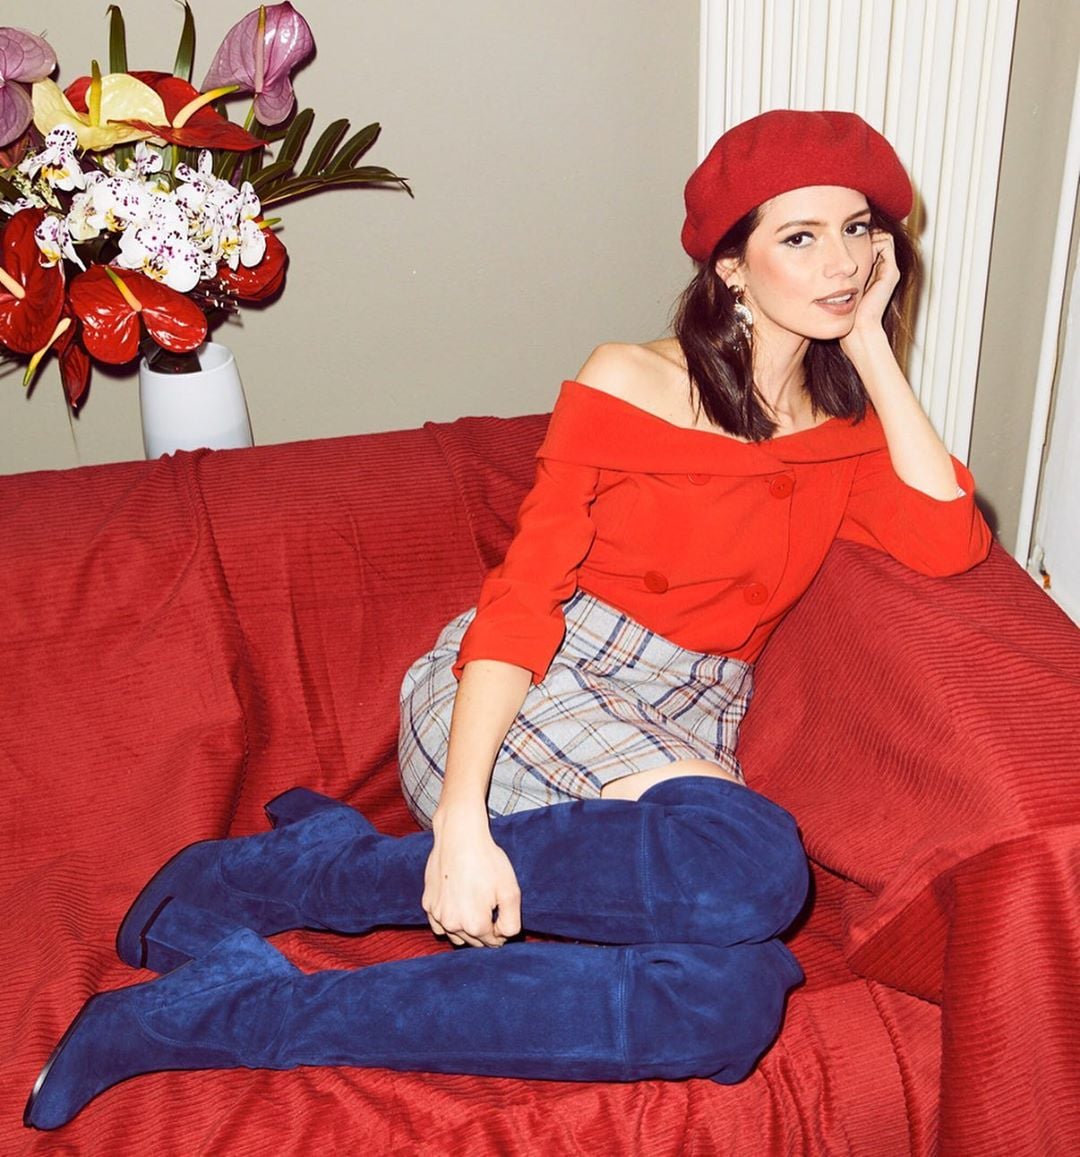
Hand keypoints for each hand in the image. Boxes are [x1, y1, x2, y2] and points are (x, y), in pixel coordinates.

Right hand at [423, 809, 521, 946]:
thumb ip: (511, 922)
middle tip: (490, 908)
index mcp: (475, 925)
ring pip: (455, 936)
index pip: (493, 942)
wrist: (459, 837)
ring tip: (474, 907)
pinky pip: (438, 924)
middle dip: (484, 931)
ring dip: (465, 930)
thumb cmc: (487, 861)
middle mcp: (453, 925)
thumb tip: (504, 937)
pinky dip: (448, 922)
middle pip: (474, 941)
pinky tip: (456, 906)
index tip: (501, 912)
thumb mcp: (510, 891)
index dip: (501, 930)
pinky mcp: (427, 903)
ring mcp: (437, 915)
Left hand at [845, 229, 900, 346]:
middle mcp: (883, 270)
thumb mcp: (839, 288)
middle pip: (876, 238)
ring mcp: (889, 271)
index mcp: (872, 273)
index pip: (870, 244)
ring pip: (881, 237)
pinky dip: (872, 240)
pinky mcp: (891, 272)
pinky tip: (857, 249)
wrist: (859, 328)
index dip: (858, 238)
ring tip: (850, 243)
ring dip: (866, 236)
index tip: (840, 241)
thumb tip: (823, 264)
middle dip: (862, 235)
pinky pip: (885, 243)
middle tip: (845, 239)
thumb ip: (837, 276)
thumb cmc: (845, 313)